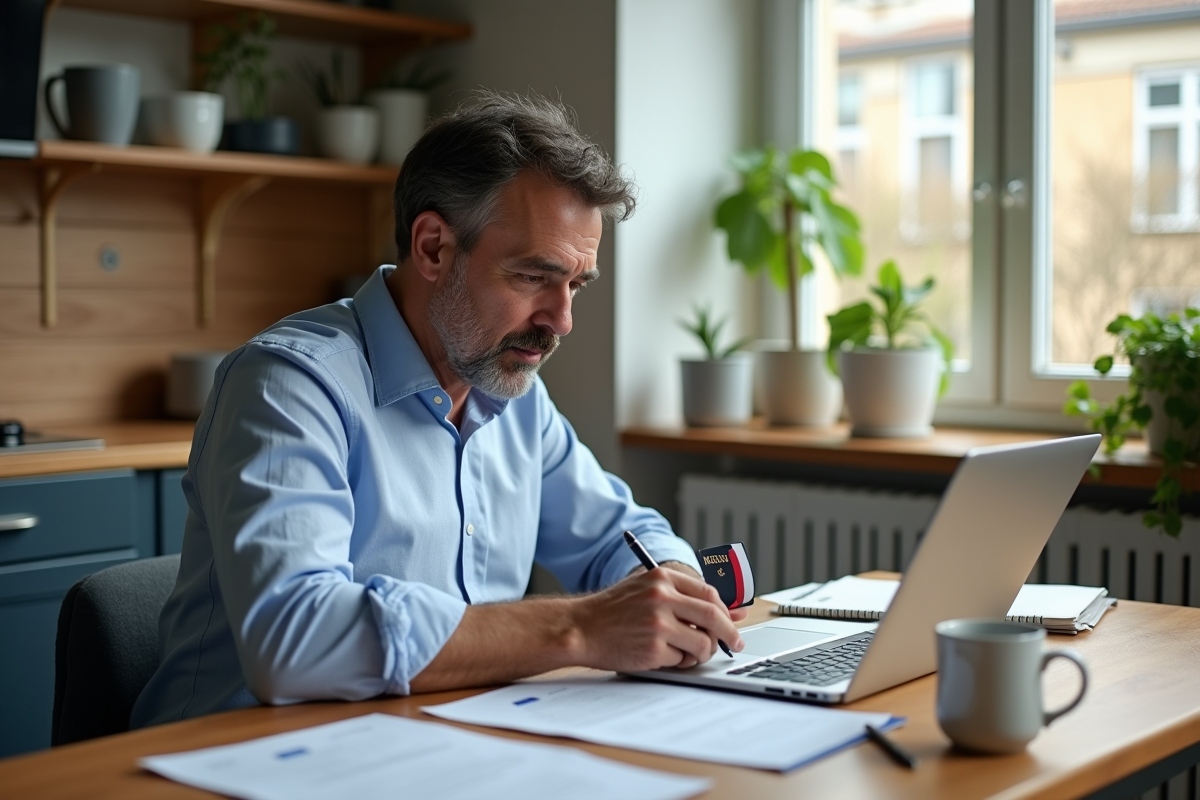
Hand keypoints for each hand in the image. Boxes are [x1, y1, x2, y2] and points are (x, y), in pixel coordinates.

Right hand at [569, 568, 744, 671]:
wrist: (579, 628)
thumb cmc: (613, 611)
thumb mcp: (646, 590)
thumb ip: (685, 597)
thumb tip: (733, 610)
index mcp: (662, 577)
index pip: (709, 594)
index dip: (726, 612)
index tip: (733, 623)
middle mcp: (661, 597)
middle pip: (713, 617)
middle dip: (728, 634)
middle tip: (733, 644)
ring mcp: (657, 623)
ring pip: (703, 643)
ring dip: (702, 653)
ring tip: (686, 652)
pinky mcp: (652, 648)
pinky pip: (682, 660)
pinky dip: (678, 662)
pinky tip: (661, 656)